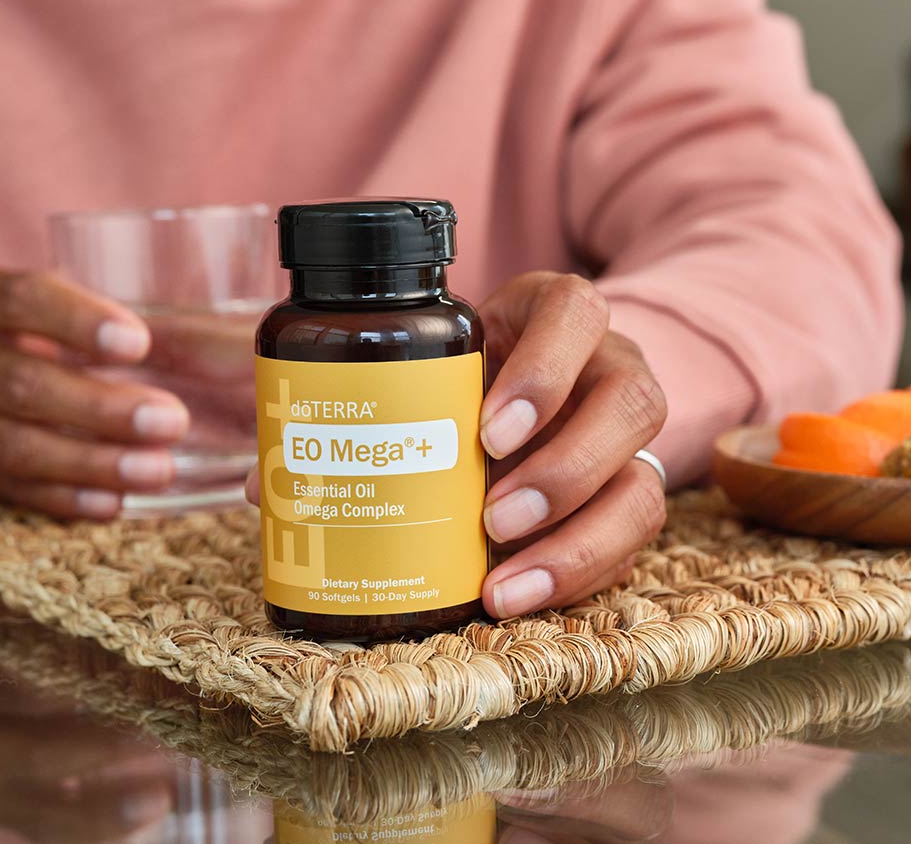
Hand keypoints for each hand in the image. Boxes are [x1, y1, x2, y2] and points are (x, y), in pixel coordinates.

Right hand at [0, 268, 189, 516]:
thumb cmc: (4, 343)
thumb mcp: (27, 310)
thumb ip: (96, 319)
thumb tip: (222, 340)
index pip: (19, 299)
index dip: (77, 320)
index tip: (138, 342)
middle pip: (22, 383)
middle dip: (101, 407)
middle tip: (171, 419)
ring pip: (17, 447)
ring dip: (93, 462)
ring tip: (158, 468)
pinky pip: (15, 491)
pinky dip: (67, 499)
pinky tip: (115, 501)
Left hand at [243, 272, 667, 615]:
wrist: (539, 397)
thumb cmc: (471, 377)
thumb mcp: (431, 366)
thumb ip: (359, 410)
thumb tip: (266, 486)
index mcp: (559, 316)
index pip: (576, 314)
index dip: (543, 371)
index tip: (485, 431)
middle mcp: (613, 367)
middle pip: (631, 404)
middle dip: (564, 471)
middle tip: (489, 518)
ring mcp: (631, 439)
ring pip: (645, 483)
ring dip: (577, 541)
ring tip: (502, 584)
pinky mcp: (633, 496)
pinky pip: (633, 543)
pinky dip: (578, 577)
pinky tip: (522, 597)